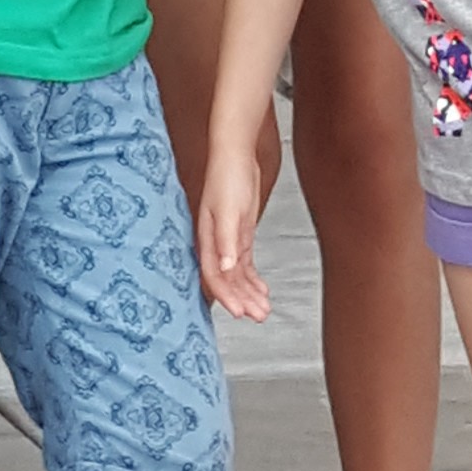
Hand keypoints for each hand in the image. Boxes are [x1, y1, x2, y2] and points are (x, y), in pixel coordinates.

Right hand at [196, 143, 269, 318]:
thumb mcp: (229, 210)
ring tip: (264, 309)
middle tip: (259, 316)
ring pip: (237, 275)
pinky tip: (262, 289)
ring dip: (249, 293)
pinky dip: (253, 278)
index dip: (226, 296)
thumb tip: (226, 268)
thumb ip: (226, 240)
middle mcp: (216, 243)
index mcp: (207, 238)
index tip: (240, 312)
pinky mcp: (239, 234)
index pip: (214, 275)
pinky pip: (244, 264)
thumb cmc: (228, 176)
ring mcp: (228, 239)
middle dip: (242, 300)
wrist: (235, 154)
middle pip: (227, 280)